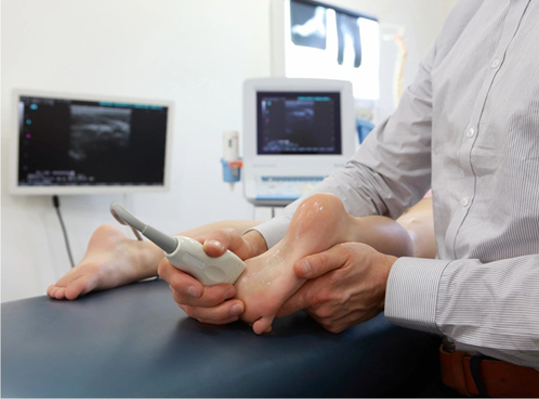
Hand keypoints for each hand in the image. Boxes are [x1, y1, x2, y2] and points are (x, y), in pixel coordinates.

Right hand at [158, 229, 266, 324]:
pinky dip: (221, 317)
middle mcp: (181, 277)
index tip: (198, 289)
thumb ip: (220, 237)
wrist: (246, 260)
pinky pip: (205, 317)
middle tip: (230, 290)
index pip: (167, 269)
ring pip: (194, 310)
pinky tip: (235, 310)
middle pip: (181, 295)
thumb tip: (211, 247)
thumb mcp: (230, 236)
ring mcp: (189, 294)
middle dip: (207, 298)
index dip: (178, 282)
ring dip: (217, 311)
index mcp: (182, 256)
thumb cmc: (233, 246)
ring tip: (238, 304)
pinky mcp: (200, 306)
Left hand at [277, 242, 396, 332]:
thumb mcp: (343, 252)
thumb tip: (295, 268)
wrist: (389, 284)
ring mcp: (328, 321)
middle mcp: (321, 312)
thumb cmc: (365, 262)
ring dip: (307, 299)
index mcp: (317, 293)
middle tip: (292, 280)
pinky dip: (319, 307)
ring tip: (320, 282)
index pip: (281, 304)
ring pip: (305, 310)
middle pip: (291, 306)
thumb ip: (318, 260)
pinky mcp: (336, 327)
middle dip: (287, 295)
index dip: (268, 300)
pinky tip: (331, 293)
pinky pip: (318, 316)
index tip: (260, 294)